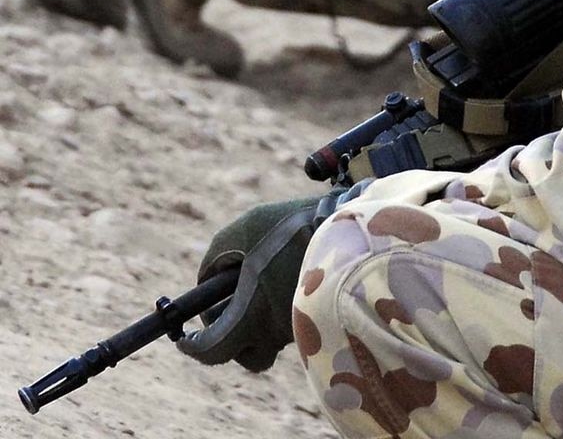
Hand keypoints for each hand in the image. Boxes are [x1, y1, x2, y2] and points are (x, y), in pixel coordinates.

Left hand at [177, 197, 319, 371]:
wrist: (354, 230)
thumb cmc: (295, 229)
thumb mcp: (246, 229)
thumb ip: (217, 255)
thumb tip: (207, 280)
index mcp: (253, 315)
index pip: (213, 352)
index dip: (193, 347)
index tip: (185, 338)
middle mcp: (278, 331)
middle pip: (247, 354)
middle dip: (234, 336)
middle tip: (233, 303)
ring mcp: (304, 328)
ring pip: (273, 335)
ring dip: (263, 312)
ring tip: (272, 271)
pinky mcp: (323, 317)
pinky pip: (296, 320)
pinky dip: (287, 303)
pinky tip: (295, 271)